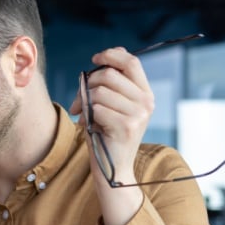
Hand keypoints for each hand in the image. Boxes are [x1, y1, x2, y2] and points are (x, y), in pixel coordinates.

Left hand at [71, 47, 154, 185]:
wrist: (113, 169)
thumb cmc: (106, 134)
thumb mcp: (111, 105)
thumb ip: (109, 84)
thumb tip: (99, 61)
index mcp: (145, 93)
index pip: (132, 62)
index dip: (111, 55)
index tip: (94, 59)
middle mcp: (146, 102)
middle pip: (109, 75)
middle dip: (87, 84)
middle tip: (78, 100)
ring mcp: (138, 115)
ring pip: (99, 92)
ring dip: (84, 102)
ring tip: (84, 115)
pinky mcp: (126, 127)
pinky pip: (96, 109)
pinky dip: (87, 116)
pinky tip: (88, 125)